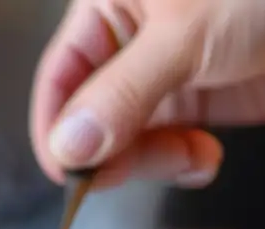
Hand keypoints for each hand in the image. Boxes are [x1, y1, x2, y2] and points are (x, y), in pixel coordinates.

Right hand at [30, 0, 264, 188]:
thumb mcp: (187, 35)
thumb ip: (124, 94)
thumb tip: (69, 146)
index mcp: (109, 12)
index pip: (60, 81)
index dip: (58, 131)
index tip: (71, 176)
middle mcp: (131, 49)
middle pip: (90, 119)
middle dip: (109, 152)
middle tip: (137, 169)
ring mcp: (168, 80)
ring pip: (129, 140)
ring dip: (148, 164)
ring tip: (186, 157)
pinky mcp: (205, 107)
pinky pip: (170, 150)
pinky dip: (179, 166)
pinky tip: (203, 159)